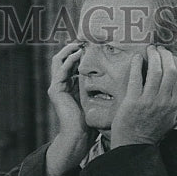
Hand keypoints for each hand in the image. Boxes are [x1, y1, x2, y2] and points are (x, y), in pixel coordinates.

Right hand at [45, 42, 94, 175]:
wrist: (78, 137)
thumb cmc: (90, 123)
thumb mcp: (97, 99)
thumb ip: (101, 87)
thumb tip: (121, 75)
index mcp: (69, 86)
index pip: (71, 63)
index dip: (79, 52)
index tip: (92, 43)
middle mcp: (60, 85)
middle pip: (62, 59)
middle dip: (72, 47)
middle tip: (84, 37)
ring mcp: (56, 87)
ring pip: (58, 61)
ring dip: (69, 50)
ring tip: (81, 42)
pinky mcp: (55, 91)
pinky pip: (61, 70)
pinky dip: (69, 60)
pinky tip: (79, 54)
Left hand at [110, 45, 176, 148]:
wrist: (134, 146)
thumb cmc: (151, 129)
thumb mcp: (169, 115)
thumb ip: (173, 98)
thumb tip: (175, 76)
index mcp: (176, 103)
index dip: (174, 60)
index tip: (168, 54)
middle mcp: (165, 101)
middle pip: (170, 69)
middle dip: (164, 54)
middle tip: (158, 49)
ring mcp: (149, 101)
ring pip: (155, 70)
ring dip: (152, 56)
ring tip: (149, 50)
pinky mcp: (133, 102)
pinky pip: (136, 77)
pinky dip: (136, 64)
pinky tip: (136, 58)